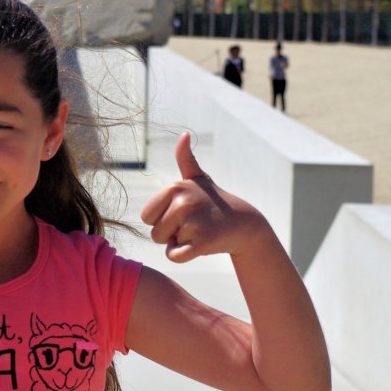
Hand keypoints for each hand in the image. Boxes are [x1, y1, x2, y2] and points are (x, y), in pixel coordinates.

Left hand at [140, 133, 264, 262]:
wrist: (244, 224)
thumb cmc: (215, 202)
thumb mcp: (199, 178)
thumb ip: (185, 159)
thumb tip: (184, 134)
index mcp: (174, 187)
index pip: (147, 217)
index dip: (162, 220)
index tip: (183, 213)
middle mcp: (182, 201)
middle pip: (155, 233)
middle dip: (170, 234)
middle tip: (193, 224)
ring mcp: (193, 221)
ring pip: (168, 245)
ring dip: (181, 244)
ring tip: (200, 230)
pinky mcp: (203, 241)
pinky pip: (175, 256)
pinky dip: (184, 255)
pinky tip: (201, 245)